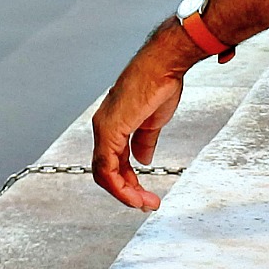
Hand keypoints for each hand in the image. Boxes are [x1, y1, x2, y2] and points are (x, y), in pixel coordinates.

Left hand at [89, 35, 190, 211]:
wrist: (164, 64)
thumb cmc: (159, 83)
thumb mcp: (152, 120)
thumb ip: (144, 141)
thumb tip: (142, 159)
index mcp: (113, 124)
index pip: (113, 161)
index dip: (127, 181)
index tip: (144, 194)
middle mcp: (103, 127)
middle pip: (105, 170)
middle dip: (126, 191)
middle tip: (145, 204)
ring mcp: (104, 128)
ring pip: (104, 173)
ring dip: (124, 193)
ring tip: (145, 203)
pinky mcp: (110, 129)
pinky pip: (108, 167)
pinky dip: (120, 185)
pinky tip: (134, 194)